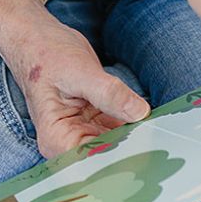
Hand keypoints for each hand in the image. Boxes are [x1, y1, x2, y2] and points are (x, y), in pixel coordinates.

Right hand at [0, 0, 148, 158]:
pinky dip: (134, 123)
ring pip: (116, 143)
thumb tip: (139, 112)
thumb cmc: (46, 54)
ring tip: (161, 133)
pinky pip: (119, 127)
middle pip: (106, 156)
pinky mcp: (96, 119)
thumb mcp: (80, 71)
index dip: (118, 161)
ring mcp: (83, 131)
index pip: (91, 162)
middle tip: (160, 143)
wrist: (40, 40)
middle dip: (132, 150)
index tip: (145, 153)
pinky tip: (153, 121)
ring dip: (137, 137)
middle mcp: (69, 141)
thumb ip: (109, 93)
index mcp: (57, 137)